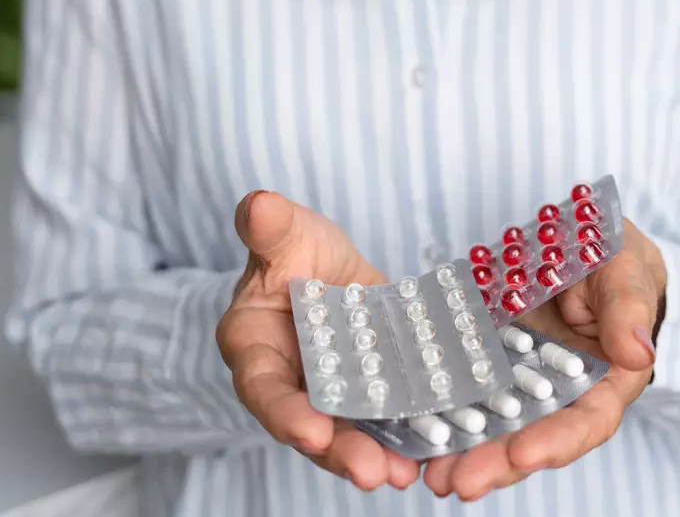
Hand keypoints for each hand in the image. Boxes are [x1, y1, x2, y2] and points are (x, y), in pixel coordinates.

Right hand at [217, 190, 420, 490]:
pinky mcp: (364, 398)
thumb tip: (258, 205)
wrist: (325, 264)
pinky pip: (379, 423)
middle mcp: (285, 382)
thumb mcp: (287, 233)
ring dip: (372, 457)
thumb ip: (272, 227)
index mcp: (252, 345)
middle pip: (306, 425)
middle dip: (338, 450)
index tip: (310, 431)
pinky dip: (400, 440)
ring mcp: (326, 396)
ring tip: (402, 474)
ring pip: (344, 434)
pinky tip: (427, 455)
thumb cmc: (293, 250)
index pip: (262, 386)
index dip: (284, 411)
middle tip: (371, 472)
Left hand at [422, 222, 665, 501]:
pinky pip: (467, 396)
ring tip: (436, 477)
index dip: (558, 440)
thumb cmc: (612, 251)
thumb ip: (629, 306)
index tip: (525, 454)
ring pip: (498, 429)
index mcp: (607, 378)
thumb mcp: (625, 267)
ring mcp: (522, 382)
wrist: (574, 235)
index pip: (588, 420)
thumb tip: (637, 353)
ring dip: (468, 457)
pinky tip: (417, 442)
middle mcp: (564, 392)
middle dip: (500, 463)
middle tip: (460, 483)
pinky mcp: (488, 365)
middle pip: (536, 438)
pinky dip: (445, 421)